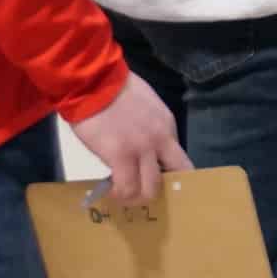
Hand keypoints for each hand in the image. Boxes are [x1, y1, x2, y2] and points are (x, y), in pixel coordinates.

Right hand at [71, 72, 191, 207]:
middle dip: (161, 188)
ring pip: (151, 188)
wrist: (95, 81)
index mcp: (167, 125)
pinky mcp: (121, 156)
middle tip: (141, 190)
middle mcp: (162, 139)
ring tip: (123, 194)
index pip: (181, 159)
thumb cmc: (114, 89)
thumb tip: (144, 147)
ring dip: (137, 196)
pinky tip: (111, 192)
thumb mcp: (146, 106)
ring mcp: (142, 149)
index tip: (157, 180)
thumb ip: (151, 127)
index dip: (171, 175)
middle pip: (177, 175)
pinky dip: (120, 194)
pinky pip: (127, 187)